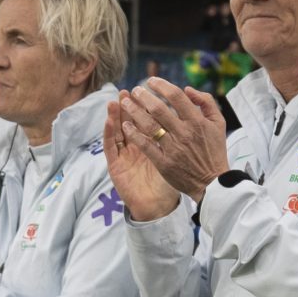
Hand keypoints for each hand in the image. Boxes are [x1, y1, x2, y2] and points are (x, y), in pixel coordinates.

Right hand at [103, 94, 183, 222]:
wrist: (158, 207)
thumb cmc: (171, 183)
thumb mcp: (178, 157)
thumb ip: (181, 138)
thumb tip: (189, 116)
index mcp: (150, 144)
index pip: (146, 119)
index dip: (145, 105)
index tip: (147, 89)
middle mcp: (134, 148)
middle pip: (129, 122)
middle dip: (129, 105)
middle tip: (127, 91)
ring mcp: (124, 156)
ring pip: (117, 131)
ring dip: (114, 115)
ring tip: (114, 100)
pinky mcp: (115, 166)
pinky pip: (110, 147)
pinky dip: (108, 133)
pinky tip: (109, 121)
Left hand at [113, 77, 229, 201]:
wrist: (212, 182)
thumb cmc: (214, 151)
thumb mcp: (218, 123)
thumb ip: (206, 102)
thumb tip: (187, 89)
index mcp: (197, 121)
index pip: (176, 96)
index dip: (161, 85)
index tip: (151, 81)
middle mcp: (184, 133)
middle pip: (159, 108)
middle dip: (143, 96)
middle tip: (134, 91)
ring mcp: (173, 148)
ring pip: (149, 125)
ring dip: (134, 112)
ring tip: (125, 103)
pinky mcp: (164, 163)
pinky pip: (146, 145)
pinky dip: (134, 134)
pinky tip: (126, 126)